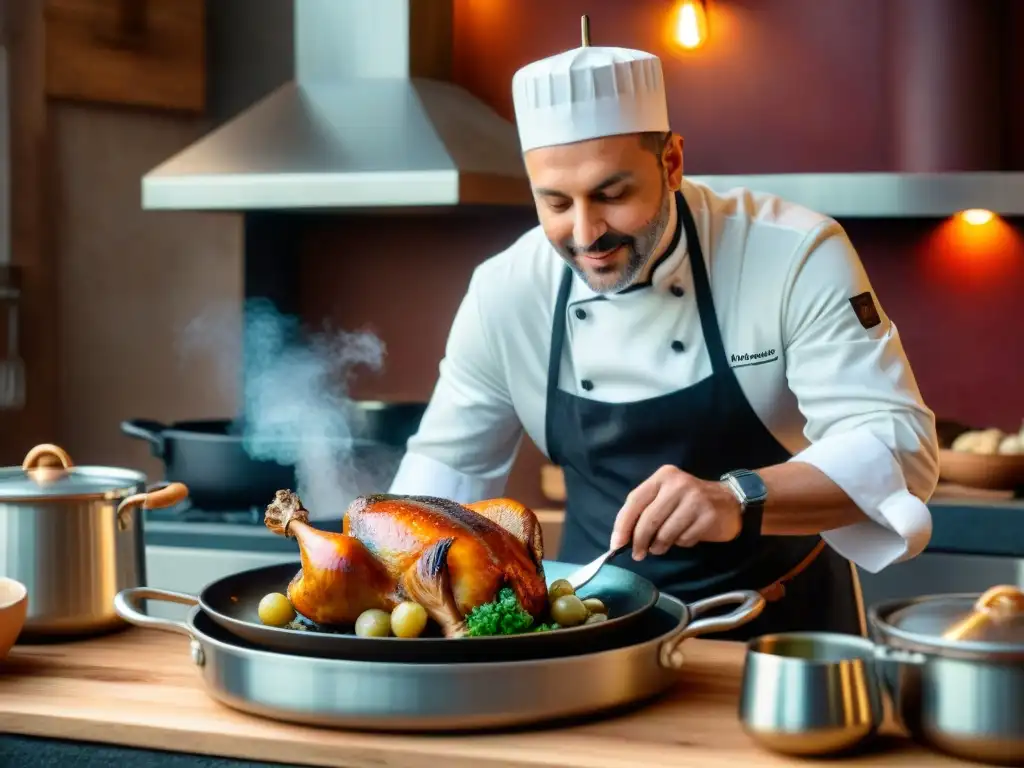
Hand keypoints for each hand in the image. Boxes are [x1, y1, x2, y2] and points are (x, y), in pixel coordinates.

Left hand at [610, 465, 743, 559]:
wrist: (730, 501)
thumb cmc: (689, 502)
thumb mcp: (666, 497)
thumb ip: (646, 511)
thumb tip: (622, 538)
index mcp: (662, 476)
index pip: (634, 501)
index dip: (623, 525)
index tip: (616, 545)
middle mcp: (678, 484)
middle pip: (648, 519)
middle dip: (639, 541)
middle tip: (638, 555)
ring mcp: (695, 499)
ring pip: (665, 532)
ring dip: (659, 546)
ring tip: (660, 547)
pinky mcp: (708, 515)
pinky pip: (684, 539)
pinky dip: (681, 544)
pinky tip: (685, 538)